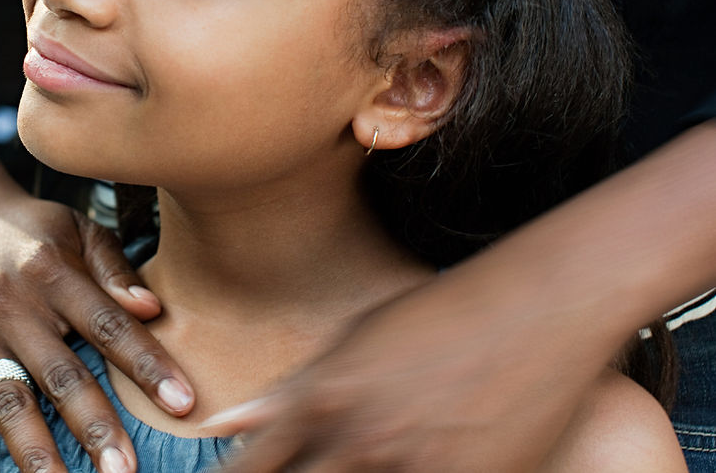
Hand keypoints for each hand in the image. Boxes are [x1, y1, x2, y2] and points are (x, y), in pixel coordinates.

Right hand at [0, 189, 193, 472]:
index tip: (182, 402)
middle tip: (125, 472)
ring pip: (9, 403)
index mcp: (50, 270)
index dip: (145, 364)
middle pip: (58, 374)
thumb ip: (114, 268)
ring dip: (37, 454)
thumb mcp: (77, 228)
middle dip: (95, 426)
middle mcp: (9, 304)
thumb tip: (152, 309)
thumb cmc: (29, 229)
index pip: (106, 323)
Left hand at [204, 267, 611, 470]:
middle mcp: (362, 442)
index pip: (253, 466)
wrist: (539, 307)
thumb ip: (288, 393)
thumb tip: (224, 423)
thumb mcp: (353, 341)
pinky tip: (405, 471)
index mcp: (324, 399)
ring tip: (357, 467)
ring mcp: (420, 469)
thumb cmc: (440, 314)